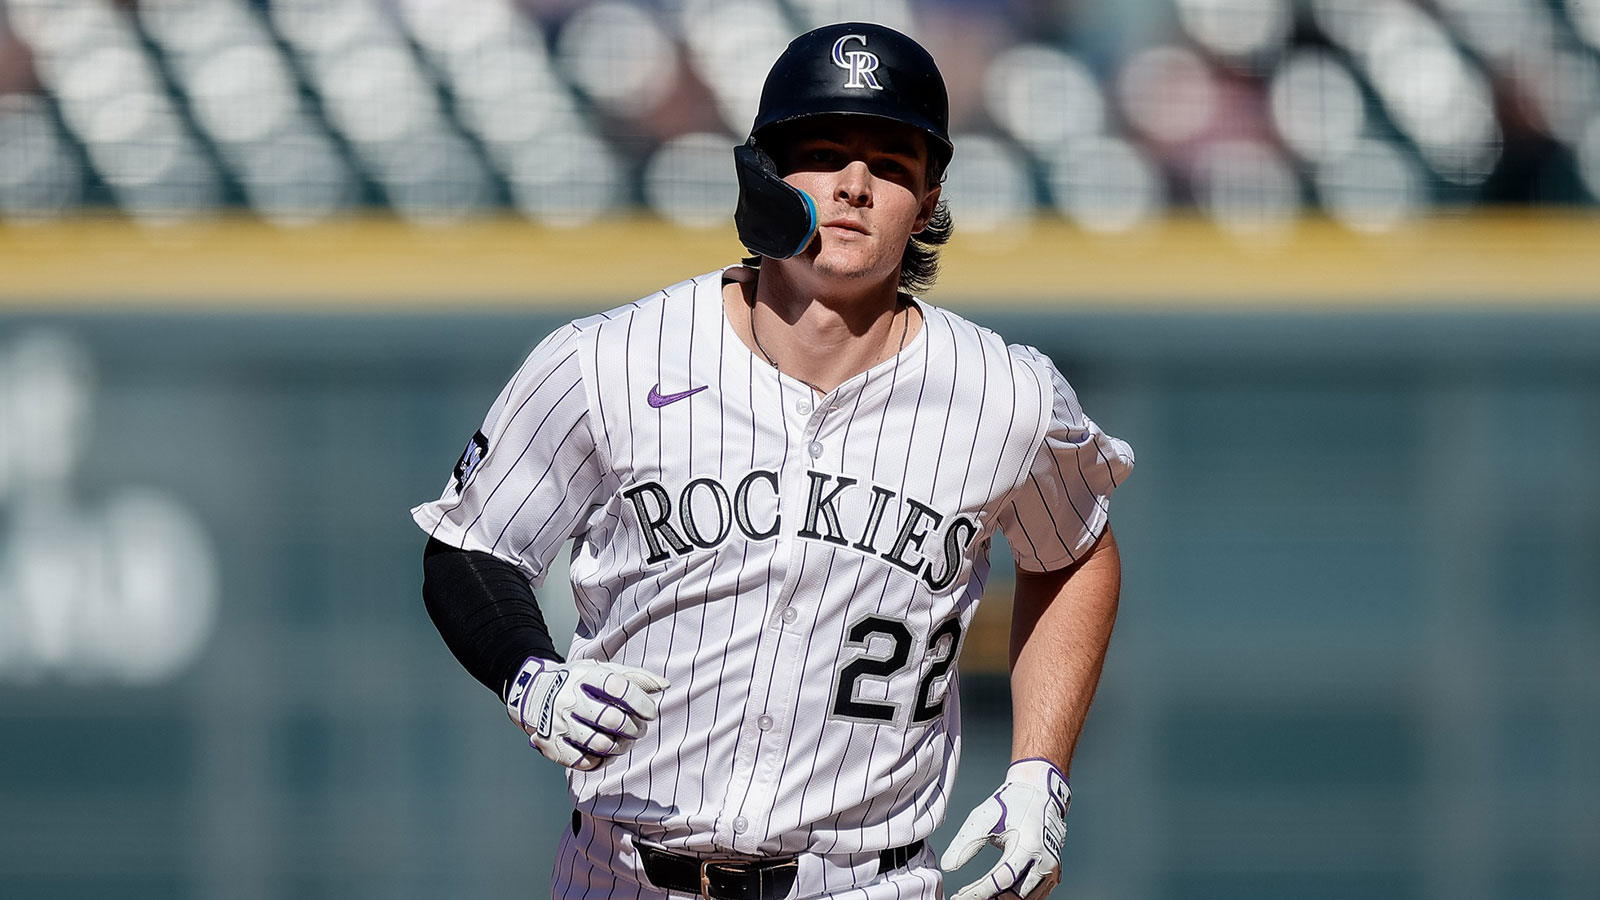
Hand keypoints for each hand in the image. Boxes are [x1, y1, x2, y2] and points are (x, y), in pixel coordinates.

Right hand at [505, 657, 669, 770]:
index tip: (650, 713)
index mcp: (584, 676)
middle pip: (612, 720)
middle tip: (639, 730)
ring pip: (600, 744)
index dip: (641, 703)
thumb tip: (664, 684)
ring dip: (621, 747)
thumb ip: (634, 677)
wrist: (532, 692)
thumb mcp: (602, 671)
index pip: (619, 688)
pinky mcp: (551, 745)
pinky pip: (583, 762)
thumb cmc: (577, 682)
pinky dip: (601, 761)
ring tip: (625, 742)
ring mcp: (558, 723)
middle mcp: (569, 698)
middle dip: (634, 729)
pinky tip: (606, 753)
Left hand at [941, 758, 1070, 899]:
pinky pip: (1036, 895)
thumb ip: (966, 842)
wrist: (1040, 793)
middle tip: (968, 895)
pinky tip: (999, 894)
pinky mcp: (1054, 873)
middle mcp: (1045, 861)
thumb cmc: (1012, 803)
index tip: (959, 897)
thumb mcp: (985, 817)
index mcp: (1028, 845)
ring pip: (1026, 898)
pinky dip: (1016, 897)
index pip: (1001, 880)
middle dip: (991, 898)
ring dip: (1004, 899)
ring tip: (982, 895)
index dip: (978, 892)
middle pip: (1015, 894)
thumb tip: (947, 865)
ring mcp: (1052, 869)